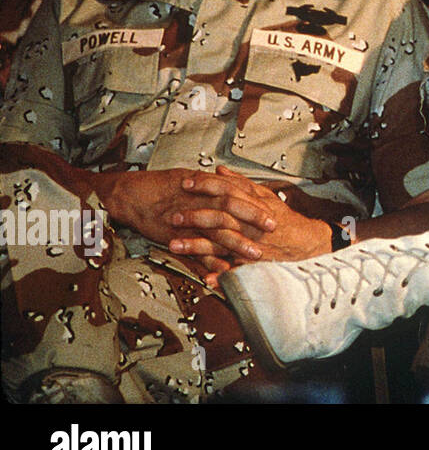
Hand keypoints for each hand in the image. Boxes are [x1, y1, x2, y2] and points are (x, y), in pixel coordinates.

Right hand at [103, 167, 276, 252]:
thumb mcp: (191, 178)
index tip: (274, 210)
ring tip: (256, 254)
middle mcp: (199, 203)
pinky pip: (196, 252)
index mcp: (205, 188)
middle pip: (231, 210)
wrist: (132, 195)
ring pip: (217, 233)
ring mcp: (189, 221)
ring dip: (238, 244)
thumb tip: (231, 181)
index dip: (256, 203)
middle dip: (253, 220)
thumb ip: (213, 182)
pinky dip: (211, 262)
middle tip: (272, 228)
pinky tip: (225, 271)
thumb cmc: (162, 185)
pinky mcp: (177, 237)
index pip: (237, 193)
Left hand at [165, 166, 332, 283]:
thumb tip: (220, 171)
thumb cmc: (284, 220)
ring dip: (196, 246)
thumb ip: (242, 184)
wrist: (307, 242)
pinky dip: (222, 276)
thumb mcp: (266, 196)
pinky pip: (236, 271)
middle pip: (220, 216)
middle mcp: (251, 223)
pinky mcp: (254, 263)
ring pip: (221, 244)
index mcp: (253, 205)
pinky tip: (207, 279)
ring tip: (174, 245)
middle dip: (195, 215)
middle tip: (173, 214)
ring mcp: (251, 244)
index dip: (205, 186)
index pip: (226, 190)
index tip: (186, 183)